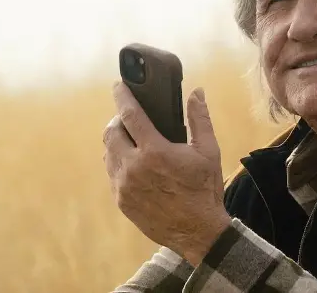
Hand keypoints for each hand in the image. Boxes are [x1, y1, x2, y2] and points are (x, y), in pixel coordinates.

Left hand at [102, 82, 230, 265]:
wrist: (197, 231)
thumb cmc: (205, 189)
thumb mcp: (208, 151)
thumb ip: (199, 119)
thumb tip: (197, 92)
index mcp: (155, 151)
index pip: (130, 115)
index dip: (122, 96)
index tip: (118, 85)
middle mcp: (134, 167)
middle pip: (111, 132)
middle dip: (117, 119)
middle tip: (128, 116)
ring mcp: (124, 186)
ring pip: (108, 153)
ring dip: (116, 140)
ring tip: (130, 138)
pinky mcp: (121, 200)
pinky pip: (111, 173)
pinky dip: (118, 161)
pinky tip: (133, 162)